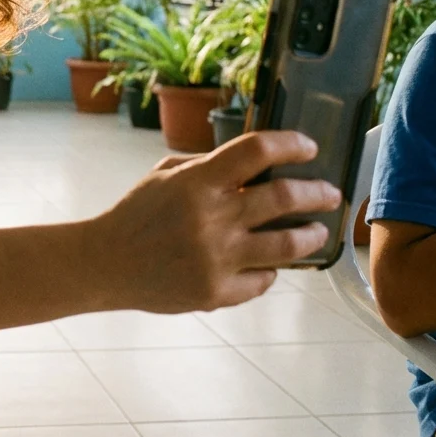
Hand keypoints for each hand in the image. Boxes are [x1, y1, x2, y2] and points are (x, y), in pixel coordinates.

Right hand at [96, 130, 341, 313]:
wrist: (105, 263)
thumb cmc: (135, 214)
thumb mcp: (164, 175)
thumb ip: (206, 166)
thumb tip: (253, 163)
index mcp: (197, 182)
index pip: (257, 151)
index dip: (291, 144)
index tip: (309, 147)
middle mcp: (212, 218)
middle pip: (285, 197)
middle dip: (318, 192)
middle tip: (331, 193)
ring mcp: (217, 258)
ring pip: (287, 245)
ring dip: (311, 235)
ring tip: (317, 231)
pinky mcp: (216, 292)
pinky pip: (261, 280)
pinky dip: (268, 270)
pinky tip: (270, 265)